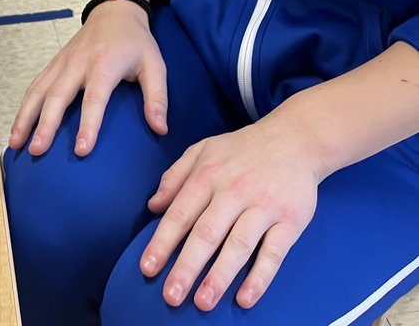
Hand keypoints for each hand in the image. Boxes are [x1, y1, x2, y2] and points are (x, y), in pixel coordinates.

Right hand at [8, 1, 167, 156]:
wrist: (114, 9)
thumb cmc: (135, 41)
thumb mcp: (154, 65)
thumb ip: (157, 98)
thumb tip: (160, 130)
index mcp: (104, 64)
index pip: (94, 99)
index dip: (88, 125)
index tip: (80, 150)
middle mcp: (78, 63)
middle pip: (57, 96)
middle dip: (45, 125)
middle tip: (36, 151)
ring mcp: (62, 62)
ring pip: (39, 90)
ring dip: (25, 116)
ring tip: (16, 143)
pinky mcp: (54, 63)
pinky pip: (35, 85)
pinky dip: (24, 106)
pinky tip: (18, 126)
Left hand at [140, 116, 319, 310]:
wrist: (294, 140)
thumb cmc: (242, 150)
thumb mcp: (203, 150)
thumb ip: (175, 177)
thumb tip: (153, 206)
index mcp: (208, 174)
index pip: (181, 213)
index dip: (163, 242)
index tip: (148, 268)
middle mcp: (234, 190)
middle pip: (206, 233)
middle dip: (186, 266)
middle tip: (171, 295)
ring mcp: (263, 206)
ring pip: (238, 246)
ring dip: (219, 276)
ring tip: (202, 302)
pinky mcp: (290, 221)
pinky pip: (273, 254)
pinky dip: (259, 278)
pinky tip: (245, 298)